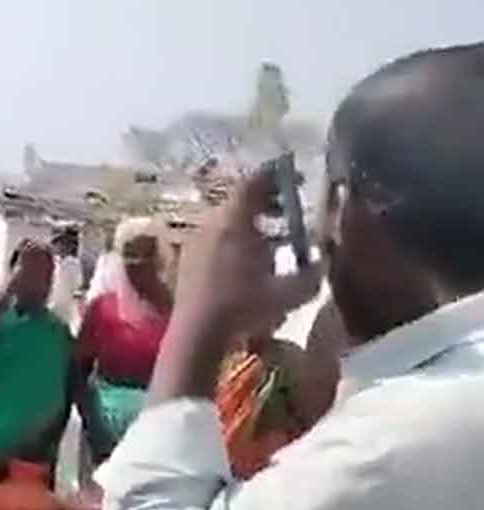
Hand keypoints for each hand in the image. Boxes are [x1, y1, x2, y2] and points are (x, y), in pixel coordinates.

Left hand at [172, 162, 321, 342]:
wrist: (197, 334)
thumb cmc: (243, 309)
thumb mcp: (288, 293)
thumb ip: (311, 274)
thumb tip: (322, 261)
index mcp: (233, 222)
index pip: (253, 183)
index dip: (275, 176)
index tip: (295, 177)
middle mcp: (210, 225)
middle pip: (239, 202)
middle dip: (267, 202)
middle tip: (289, 210)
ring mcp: (195, 243)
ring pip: (226, 222)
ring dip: (251, 225)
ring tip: (274, 241)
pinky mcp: (187, 261)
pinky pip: (215, 240)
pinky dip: (234, 242)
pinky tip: (249, 264)